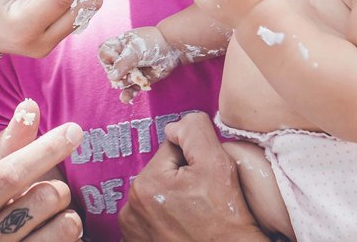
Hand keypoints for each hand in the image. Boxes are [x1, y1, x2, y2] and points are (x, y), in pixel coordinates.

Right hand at [0, 99, 83, 241]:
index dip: (44, 150)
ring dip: (67, 214)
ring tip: (49, 219)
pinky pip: (70, 241)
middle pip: (45, 197)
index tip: (74, 129)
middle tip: (49, 195)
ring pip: (64, 223)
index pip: (9, 174)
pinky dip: (73, 233)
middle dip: (59, 188)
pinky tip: (54, 235)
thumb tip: (28, 104)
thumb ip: (12, 145)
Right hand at [98, 27, 181, 103]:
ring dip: (129, 81)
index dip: (108, 58)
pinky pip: (129, 91)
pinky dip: (127, 95)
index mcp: (117, 46)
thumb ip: (123, 62)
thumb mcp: (136, 49)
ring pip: (121, 82)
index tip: (116, 57)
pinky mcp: (138, 80)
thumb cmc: (153, 42)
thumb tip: (112, 77)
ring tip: (140, 74)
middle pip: (110, 71)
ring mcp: (129, 71)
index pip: (103, 54)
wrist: (172, 48)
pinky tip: (126, 98)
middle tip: (133, 66)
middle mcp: (120, 59)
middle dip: (121, 72)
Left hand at [119, 112, 266, 241]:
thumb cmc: (226, 219)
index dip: (196, 161)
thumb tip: (176, 125)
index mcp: (144, 183)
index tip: (207, 183)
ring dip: (176, 199)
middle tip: (205, 201)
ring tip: (197, 216)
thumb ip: (194, 131)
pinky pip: (155, 217)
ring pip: (161, 194)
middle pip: (165, 173)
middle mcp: (130, 208)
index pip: (173, 150)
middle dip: (185, 180)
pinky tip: (185, 228)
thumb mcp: (217, 164)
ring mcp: (133, 230)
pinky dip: (169, 219)